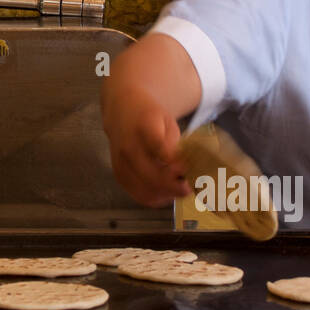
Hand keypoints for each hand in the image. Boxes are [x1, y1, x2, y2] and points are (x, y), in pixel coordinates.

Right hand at [102, 55, 190, 207]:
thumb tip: (185, 172)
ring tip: (180, 189)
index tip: (188, 169)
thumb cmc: (149, 116)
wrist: (121, 111)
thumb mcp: (167, 121)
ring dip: (167, 195)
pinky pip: (139, 195)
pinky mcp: (119, 175)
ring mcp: (121, 163)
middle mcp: (128, 147)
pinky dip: (157, 198)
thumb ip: (175, 145)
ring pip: (146, 191)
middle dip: (175, 186)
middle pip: (152, 176)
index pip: (159, 148)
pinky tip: (167, 192)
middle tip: (191, 186)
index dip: (176, 163)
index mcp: (144, 127)